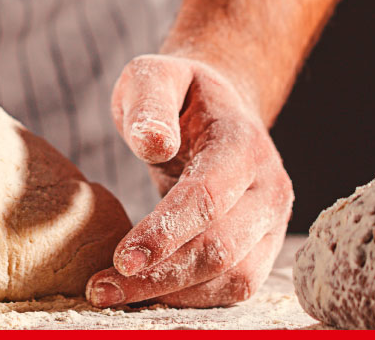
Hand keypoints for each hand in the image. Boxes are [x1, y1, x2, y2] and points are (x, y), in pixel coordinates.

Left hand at [87, 54, 292, 307]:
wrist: (221, 105)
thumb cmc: (179, 93)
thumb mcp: (154, 76)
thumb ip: (150, 102)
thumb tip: (153, 142)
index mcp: (242, 144)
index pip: (207, 198)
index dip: (165, 233)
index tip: (121, 258)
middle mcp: (269, 188)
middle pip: (221, 248)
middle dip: (161, 275)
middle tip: (102, 288)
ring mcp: (272, 222)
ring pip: (232, 278)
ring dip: (173, 294)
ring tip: (114, 294)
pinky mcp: (262, 246)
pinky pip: (234, 287)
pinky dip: (190, 298)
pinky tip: (146, 293)